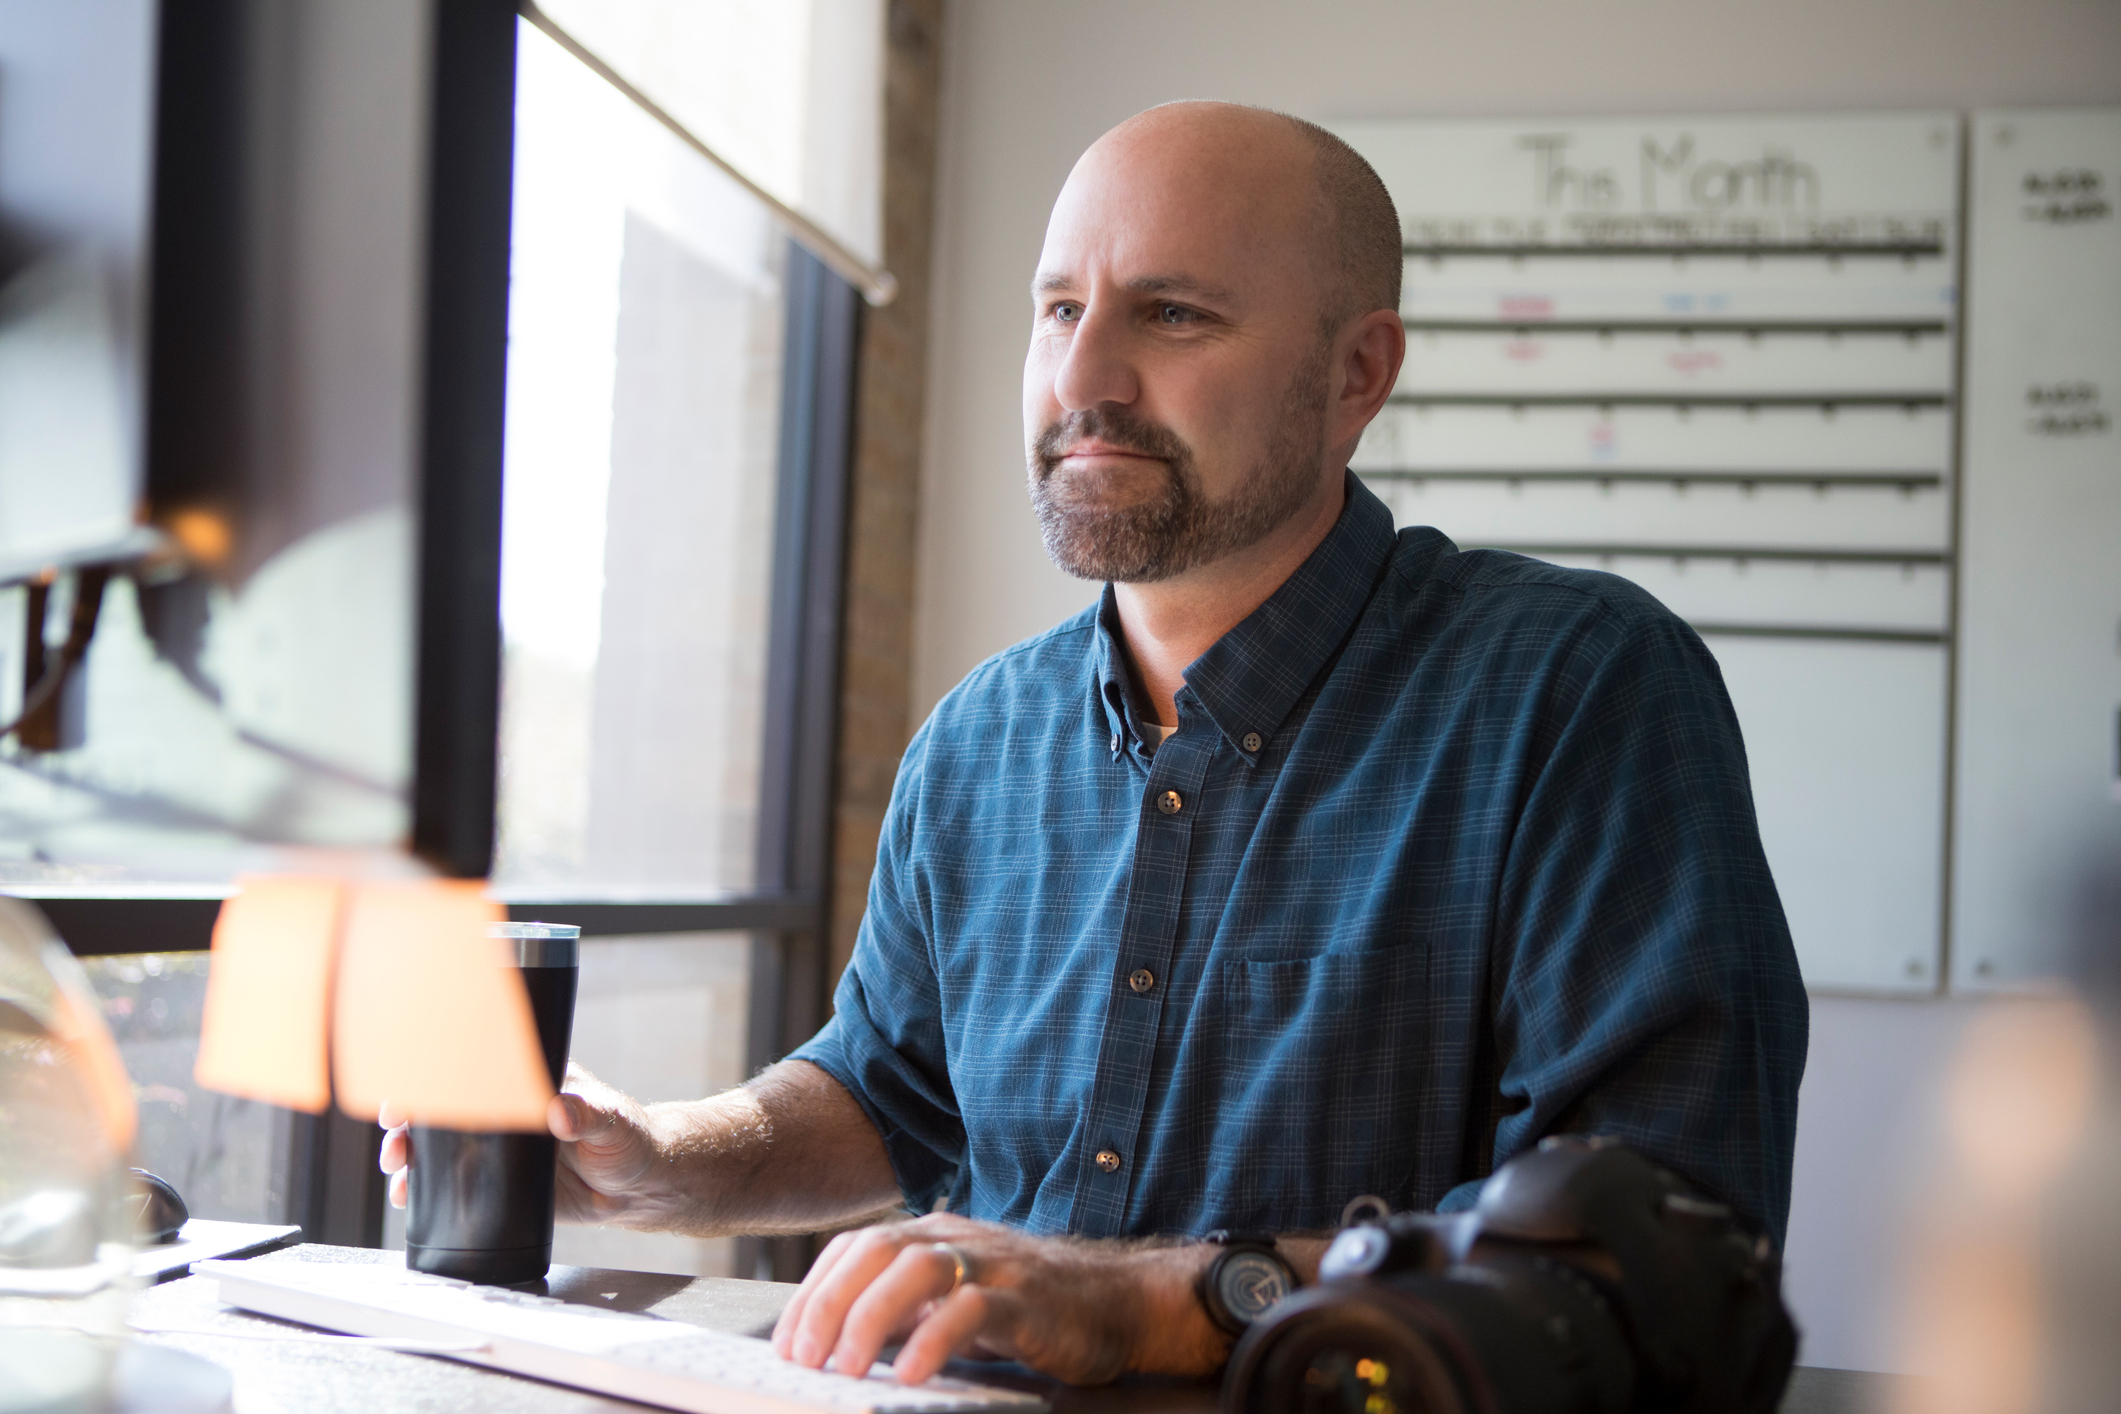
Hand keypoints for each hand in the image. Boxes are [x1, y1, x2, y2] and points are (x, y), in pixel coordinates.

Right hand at [378, 1061, 670, 1226]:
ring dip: (410, 1157)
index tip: (411, 1091)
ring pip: (440, 1149)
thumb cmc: (631, 1139)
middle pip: (445, 1111)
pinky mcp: (500, 1187)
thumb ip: (589, 1116)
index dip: (434, 1078)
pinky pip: (453, 1187)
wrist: (642, 1187)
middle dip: (409, 1121)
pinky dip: (426, 1192)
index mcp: (529, 1084)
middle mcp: (506, 1115)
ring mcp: (499, 1152)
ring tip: (397, 1171)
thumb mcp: (612, 1121)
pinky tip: (409, 1200)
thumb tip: (562, 1110)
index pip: (472, 1072)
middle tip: (395, 1136)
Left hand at [770, 1213, 1227, 1385]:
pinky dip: (933, 1338)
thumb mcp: (955, 1298)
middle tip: (803, 1359)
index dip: (812, 1293)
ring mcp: (992, 1265)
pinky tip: (910, 1372)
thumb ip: (905, 1305)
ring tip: (845, 1366)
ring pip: (918, 1269)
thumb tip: (835, 1341)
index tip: (785, 1344)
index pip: (855, 1249)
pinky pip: (972, 1309)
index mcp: (932, 1235)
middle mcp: (957, 1239)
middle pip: (876, 1250)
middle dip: (828, 1305)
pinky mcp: (1026, 1299)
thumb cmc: (1030, 1306)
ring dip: (870, 1317)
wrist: (1119, 1300)